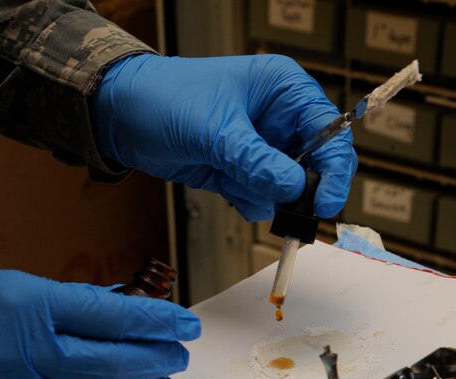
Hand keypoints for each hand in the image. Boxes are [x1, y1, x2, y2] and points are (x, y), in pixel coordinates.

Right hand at [0, 257, 200, 378]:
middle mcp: (21, 351)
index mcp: (28, 304)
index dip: (157, 322)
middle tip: (177, 355)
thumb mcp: (10, 282)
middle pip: (108, 365)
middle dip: (153, 360)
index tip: (185, 324)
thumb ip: (65, 304)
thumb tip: (118, 316)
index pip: (113, 317)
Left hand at [91, 53, 356, 220]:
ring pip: (285, 187)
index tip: (324, 202)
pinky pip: (259, 197)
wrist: (121, 116)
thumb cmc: (165, 98)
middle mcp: (277, 118)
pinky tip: (226, 190)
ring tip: (233, 182)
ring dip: (265, 195)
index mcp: (283, 90)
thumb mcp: (215, 130)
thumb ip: (256, 161)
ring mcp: (258, 147)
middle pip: (314, 164)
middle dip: (298, 190)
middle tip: (287, 211)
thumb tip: (294, 187)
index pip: (329, 131)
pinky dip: (248, 202)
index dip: (333, 169)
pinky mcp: (238, 170)